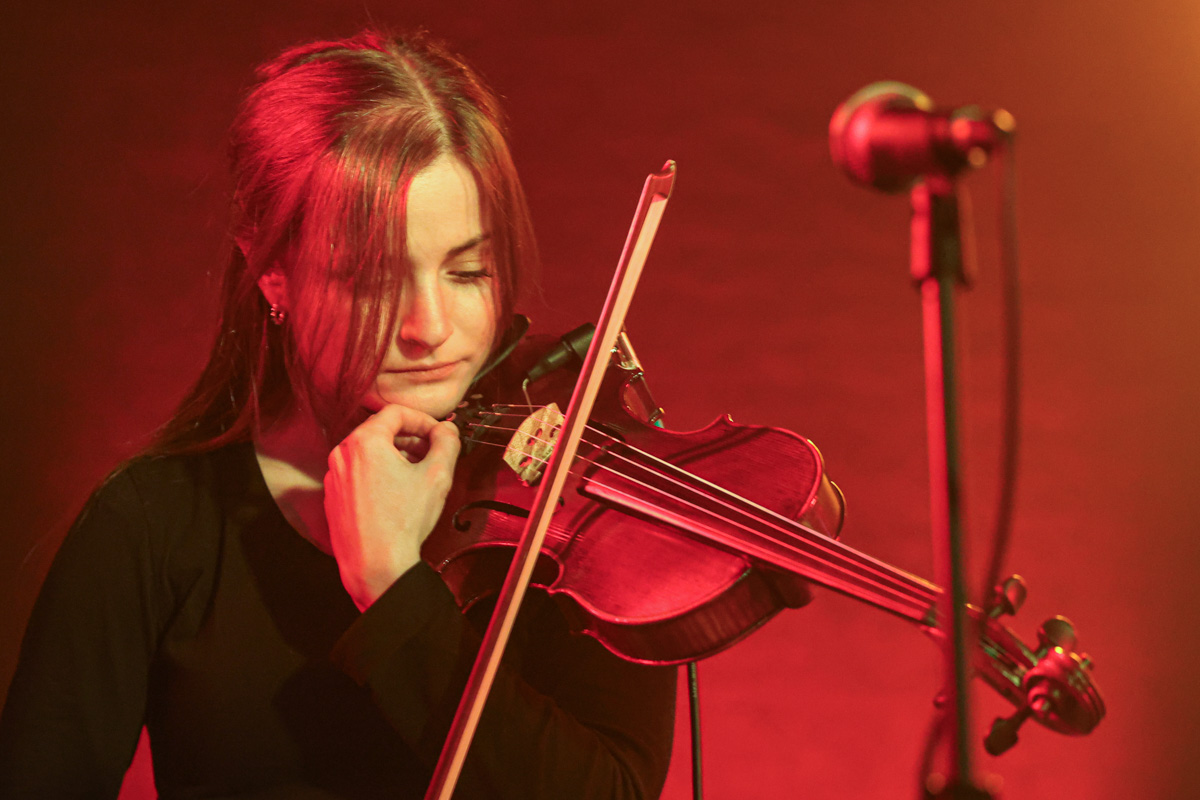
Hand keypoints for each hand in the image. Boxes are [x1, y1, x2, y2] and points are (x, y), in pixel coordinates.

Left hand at [323, 405, 460, 610]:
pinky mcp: (333, 497)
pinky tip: (397, 494)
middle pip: (380, 431)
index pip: (396, 412)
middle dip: (410, 438)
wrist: (376, 565)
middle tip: (432, 454)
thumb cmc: (403, 521)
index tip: (438, 434)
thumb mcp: (437, 476)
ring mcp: (334, 477)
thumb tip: (446, 430)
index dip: (423, 419)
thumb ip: (447, 443)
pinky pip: (358, 473)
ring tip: (416, 475)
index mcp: (364, 441)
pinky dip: (378, 474)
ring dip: (395, 456)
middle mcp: (342, 454)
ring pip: (368, 453)